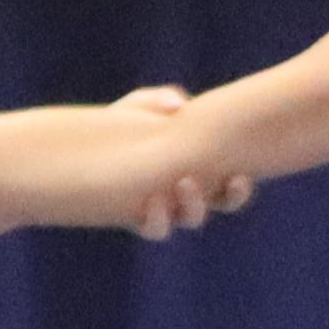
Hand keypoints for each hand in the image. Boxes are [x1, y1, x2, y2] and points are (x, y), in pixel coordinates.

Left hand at [105, 87, 252, 242]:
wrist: (88, 144)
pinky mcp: (139, 219)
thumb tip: (177, 105)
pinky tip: (152, 201)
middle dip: (226, 198)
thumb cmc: (125, 121)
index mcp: (202, 168)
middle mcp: (189, 192)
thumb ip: (161, 99)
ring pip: (189, 220)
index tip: (241, 175)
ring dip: (193, 207)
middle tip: (224, 174)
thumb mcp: (142, 104)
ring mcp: (166, 208)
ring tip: (183, 183)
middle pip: (221, 206)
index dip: (240, 189)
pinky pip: (155, 229)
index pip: (230, 186)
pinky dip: (157, 219)